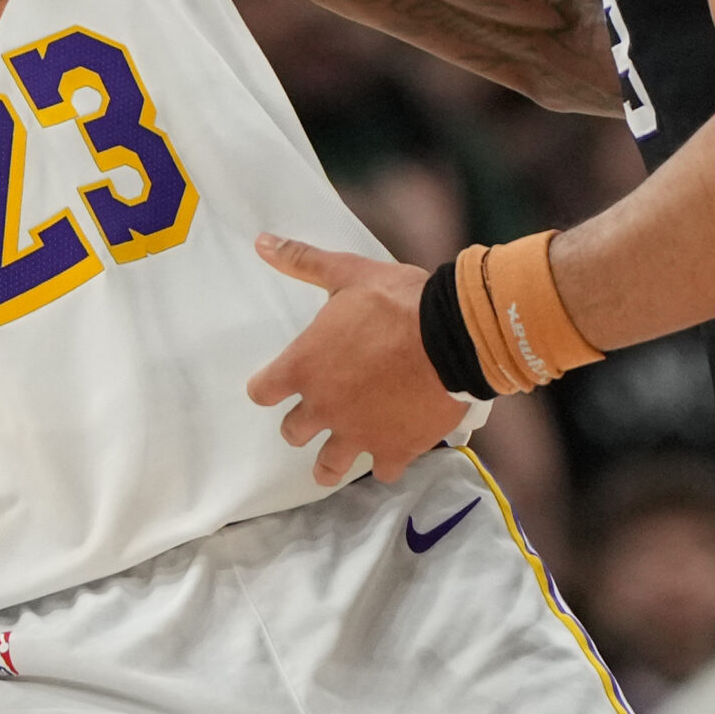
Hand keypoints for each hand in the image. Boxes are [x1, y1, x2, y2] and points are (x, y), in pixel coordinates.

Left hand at [246, 234, 466, 485]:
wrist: (452, 336)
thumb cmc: (396, 302)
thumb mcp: (347, 273)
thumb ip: (302, 262)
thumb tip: (261, 242)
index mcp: (305, 367)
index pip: (263, 391)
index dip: (268, 386)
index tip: (277, 383)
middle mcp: (324, 407)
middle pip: (293, 432)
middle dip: (301, 423)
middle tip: (319, 410)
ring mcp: (359, 433)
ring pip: (329, 467)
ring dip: (330, 462)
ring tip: (335, 459)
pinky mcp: (396, 449)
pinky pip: (382, 471)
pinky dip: (386, 463)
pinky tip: (391, 451)